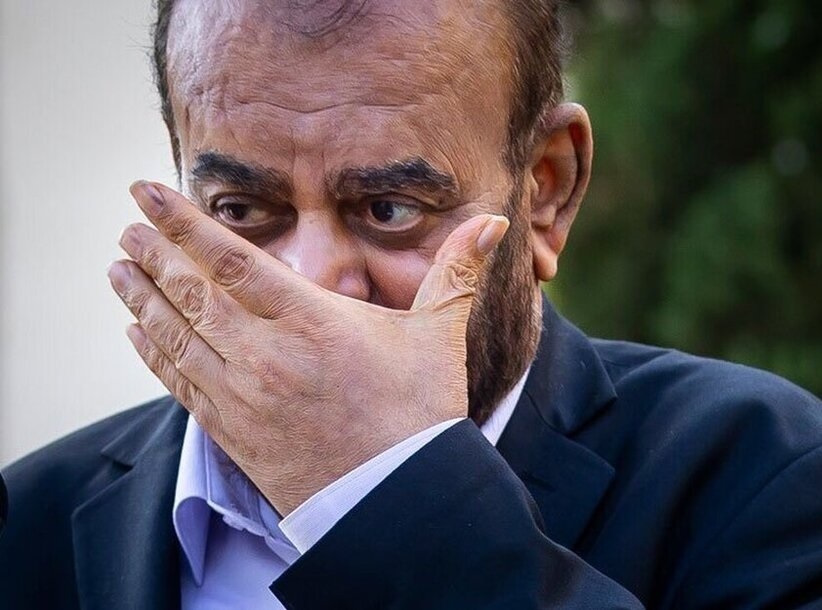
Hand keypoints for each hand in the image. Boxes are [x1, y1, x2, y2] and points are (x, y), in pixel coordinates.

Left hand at [109, 181, 508, 514]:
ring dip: (141, 298)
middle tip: (126, 226)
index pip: (229, 258)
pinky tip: (137, 333)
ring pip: (176, 335)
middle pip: (190, 292)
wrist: (396, 501)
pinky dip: (153, 352)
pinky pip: (179, 383)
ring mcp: (242, 395)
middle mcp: (264, 353)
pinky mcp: (233, 431)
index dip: (181, 221)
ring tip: (117, 269)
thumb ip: (458, 273)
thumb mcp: (440, 336)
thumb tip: (493, 222)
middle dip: (153, 253)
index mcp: (310, 320)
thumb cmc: (419, 415)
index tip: (147, 192)